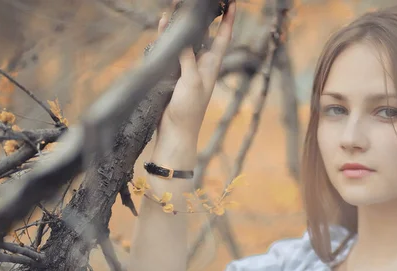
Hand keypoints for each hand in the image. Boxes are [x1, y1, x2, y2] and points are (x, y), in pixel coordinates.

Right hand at [157, 1, 235, 139]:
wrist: (175, 132)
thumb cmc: (189, 110)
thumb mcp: (191, 82)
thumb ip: (188, 58)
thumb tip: (185, 38)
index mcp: (211, 65)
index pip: (223, 37)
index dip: (228, 20)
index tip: (232, 3)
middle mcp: (200, 63)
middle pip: (203, 34)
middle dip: (202, 16)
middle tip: (197, 0)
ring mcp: (186, 67)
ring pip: (185, 39)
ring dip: (182, 23)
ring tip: (178, 4)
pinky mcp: (172, 73)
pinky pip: (170, 50)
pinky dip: (167, 37)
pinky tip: (164, 24)